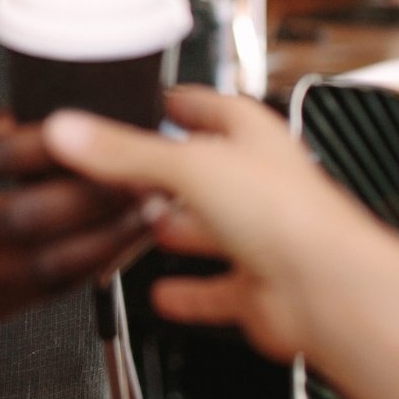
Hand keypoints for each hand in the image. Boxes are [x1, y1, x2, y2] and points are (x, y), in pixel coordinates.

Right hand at [0, 111, 158, 335]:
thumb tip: (69, 104)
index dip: (53, 146)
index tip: (108, 128)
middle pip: (22, 217)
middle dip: (92, 198)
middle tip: (148, 173)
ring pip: (42, 265)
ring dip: (106, 238)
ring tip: (153, 210)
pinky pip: (48, 292)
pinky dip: (94, 266)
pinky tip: (127, 242)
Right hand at [42, 86, 379, 362]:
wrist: (329, 292)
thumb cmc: (289, 215)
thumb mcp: (189, 166)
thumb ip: (124, 153)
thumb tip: (69, 130)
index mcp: (253, 137)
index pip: (209, 107)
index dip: (175, 103)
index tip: (142, 103)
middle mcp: (261, 184)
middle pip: (206, 170)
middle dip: (167, 171)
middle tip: (124, 171)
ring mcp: (262, 237)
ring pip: (211, 228)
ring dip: (177, 228)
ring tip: (138, 226)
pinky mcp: (258, 289)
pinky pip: (216, 289)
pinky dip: (189, 293)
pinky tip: (163, 295)